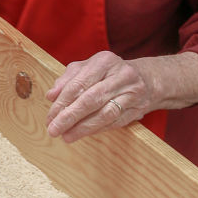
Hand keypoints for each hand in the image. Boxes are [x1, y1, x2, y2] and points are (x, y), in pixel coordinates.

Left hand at [45, 49, 197, 142]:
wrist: (147, 79)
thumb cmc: (110, 73)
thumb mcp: (88, 68)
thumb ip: (68, 79)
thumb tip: (51, 95)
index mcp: (105, 61)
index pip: (79, 83)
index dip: (62, 102)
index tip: (50, 116)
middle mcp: (121, 75)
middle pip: (91, 99)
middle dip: (69, 117)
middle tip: (54, 129)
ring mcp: (132, 93)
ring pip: (104, 114)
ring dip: (83, 128)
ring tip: (66, 136)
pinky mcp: (138, 109)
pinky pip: (115, 122)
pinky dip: (96, 130)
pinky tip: (83, 134)